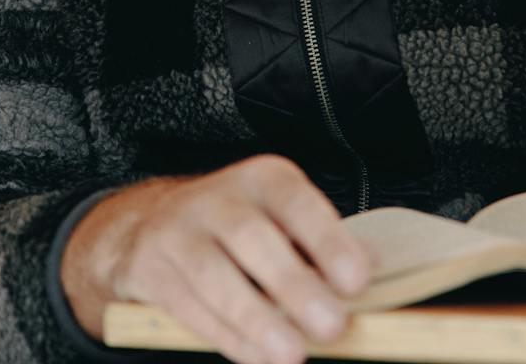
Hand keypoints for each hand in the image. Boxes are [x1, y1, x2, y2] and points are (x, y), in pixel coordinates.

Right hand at [59, 154, 371, 363]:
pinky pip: (192, 307)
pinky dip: (228, 338)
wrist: (150, 224)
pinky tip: (259, 359)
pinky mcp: (152, 270)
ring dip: (257, 320)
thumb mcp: (280, 218)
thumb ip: (322, 242)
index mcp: (260, 179)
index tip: (358, 281)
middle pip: (252, 237)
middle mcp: (216, 198)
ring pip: (215, 277)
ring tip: (293, 355)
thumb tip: (375, 263)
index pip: (294, 200)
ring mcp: (177, 233)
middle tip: (332, 327)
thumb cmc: (237, 227)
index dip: (327, 239)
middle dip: (294, 285)